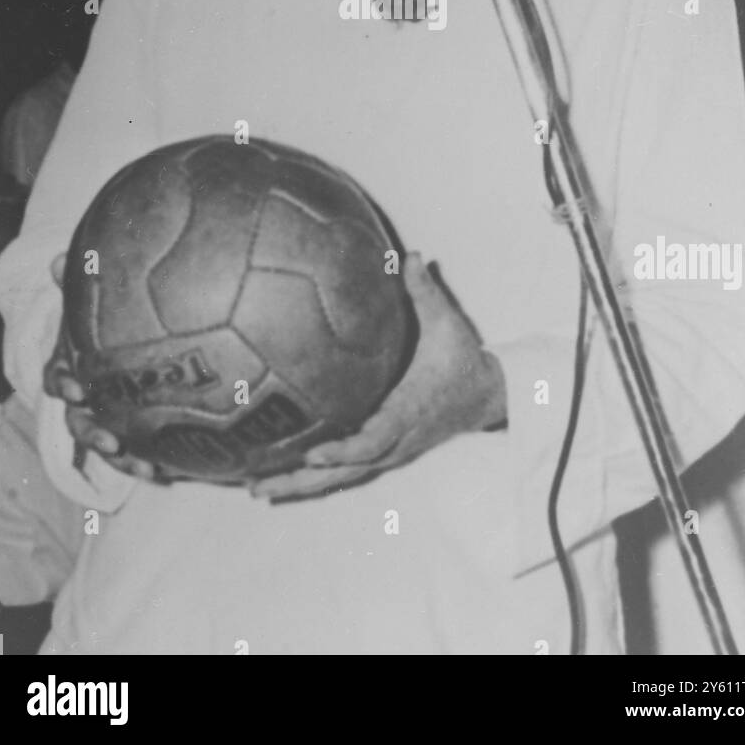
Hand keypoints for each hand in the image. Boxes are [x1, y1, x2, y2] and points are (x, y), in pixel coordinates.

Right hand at [43, 253, 157, 482]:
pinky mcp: (131, 428)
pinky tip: (159, 472)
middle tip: (109, 436)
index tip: (77, 388)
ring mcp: (107, 414)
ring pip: (103, 440)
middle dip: (90, 431)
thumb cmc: (122, 310)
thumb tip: (57, 261)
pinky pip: (130, 452)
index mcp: (76, 362)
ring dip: (115, 455)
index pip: (57, 375)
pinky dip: (139, 463)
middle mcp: (87, 393)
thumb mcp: (106, 295)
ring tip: (138, 464)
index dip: (63, 382)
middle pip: (77, 418)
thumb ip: (86, 281)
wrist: (155, 331)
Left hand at [248, 252, 506, 501]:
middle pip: (346, 471)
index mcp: (408, 411)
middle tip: (257, 484)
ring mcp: (391, 450)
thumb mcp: (448, 323)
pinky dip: (315, 477)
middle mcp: (397, 439)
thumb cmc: (463, 358)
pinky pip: (348, 470)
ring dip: (301, 485)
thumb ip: (425, 292)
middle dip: (303, 480)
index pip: (373, 440)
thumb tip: (410, 256)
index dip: (343, 450)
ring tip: (256, 488)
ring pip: (343, 476)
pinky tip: (282, 476)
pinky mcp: (386, 451)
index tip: (311, 453)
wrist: (487, 395)